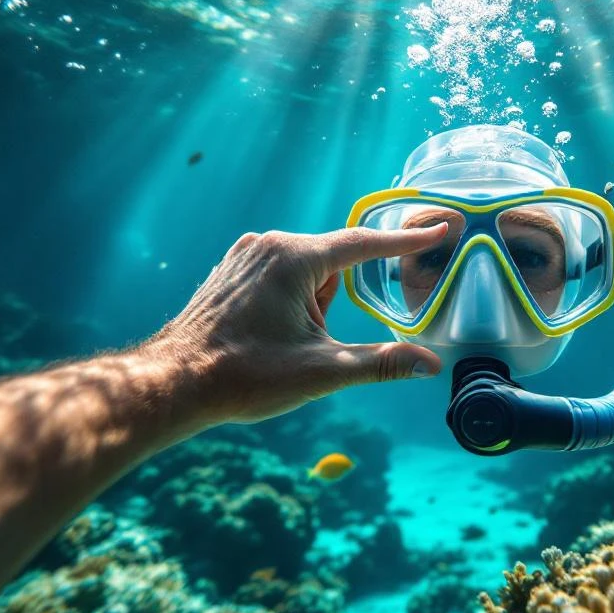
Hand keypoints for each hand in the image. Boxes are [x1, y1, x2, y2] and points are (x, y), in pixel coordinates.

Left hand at [147, 224, 448, 428]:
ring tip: (280, 347)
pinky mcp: (230, 269)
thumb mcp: (324, 372)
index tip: (440, 228)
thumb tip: (431, 365)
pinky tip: (267, 337)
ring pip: (305, 274)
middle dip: (332, 306)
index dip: (406, 240)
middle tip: (308, 347)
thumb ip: (382, 363)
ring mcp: (244, 254)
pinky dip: (288, 303)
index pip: (364, 244)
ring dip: (310, 308)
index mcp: (294, 258)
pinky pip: (279, 277)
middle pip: (331, 266)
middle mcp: (268, 244)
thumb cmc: (246, 376)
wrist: (173, 383)